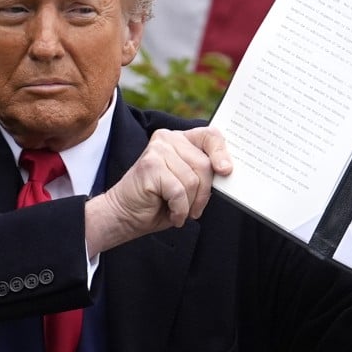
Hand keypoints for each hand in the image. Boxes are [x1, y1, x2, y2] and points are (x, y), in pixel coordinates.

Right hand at [85, 127, 231, 254]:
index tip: (226, 171)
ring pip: (192, 180)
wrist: (125, 215)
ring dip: (189, 204)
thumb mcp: (188, 185)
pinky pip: (179, 191)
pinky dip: (179, 209)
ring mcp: (158, 150)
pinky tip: (171, 213)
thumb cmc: (158, 202)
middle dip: (203, 193)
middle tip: (194, 209)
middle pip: (204, 164)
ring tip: (178, 210)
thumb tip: (226, 171)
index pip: (210, 136)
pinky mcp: (150, 165)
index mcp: (181, 139)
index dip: (221, 153)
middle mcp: (169, 139)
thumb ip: (205, 173)